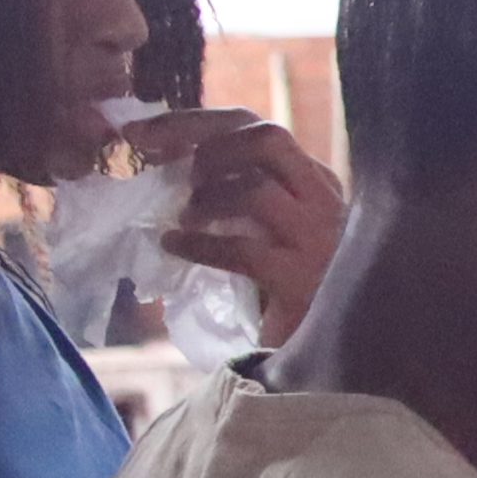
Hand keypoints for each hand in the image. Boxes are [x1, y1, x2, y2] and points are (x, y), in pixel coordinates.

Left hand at [132, 107, 345, 339]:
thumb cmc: (294, 288)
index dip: (196, 122)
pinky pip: (240, 249)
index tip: (143, 133)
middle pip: (267, 138)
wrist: (334, 354)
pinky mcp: (301, 280)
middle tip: (165, 166)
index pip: (260, 128)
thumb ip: (246, 194)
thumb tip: (173, 166)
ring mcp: (319, 239)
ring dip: (205, 201)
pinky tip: (175, 246)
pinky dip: (197, 245)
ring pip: (255, 190)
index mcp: (317, 183)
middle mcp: (326, 201)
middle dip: (203, 142)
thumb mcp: (278, 228)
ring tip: (184, 218)